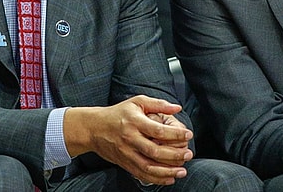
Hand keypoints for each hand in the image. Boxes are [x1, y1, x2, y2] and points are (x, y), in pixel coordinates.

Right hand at [64, 95, 193, 185]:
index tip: (188, 134)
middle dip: (175, 155)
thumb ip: (158, 104)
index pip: (158, 130)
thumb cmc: (118, 113)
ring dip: (168, 171)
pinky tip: (169, 178)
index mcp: (134, 122)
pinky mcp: (124, 163)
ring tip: (182, 170)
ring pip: (149, 166)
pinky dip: (156, 179)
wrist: (94, 128)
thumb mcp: (136, 102)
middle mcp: (130, 138)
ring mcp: (126, 153)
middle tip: (189, 154)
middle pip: (155, 151)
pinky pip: (142, 174)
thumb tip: (177, 108)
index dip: (175, 134)